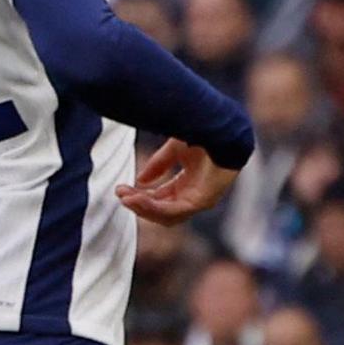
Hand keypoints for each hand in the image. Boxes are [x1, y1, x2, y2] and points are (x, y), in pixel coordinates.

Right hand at [116, 139, 236, 224]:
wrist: (223, 129)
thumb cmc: (206, 136)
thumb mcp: (174, 150)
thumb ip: (158, 165)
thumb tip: (140, 180)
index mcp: (188, 184)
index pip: (161, 199)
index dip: (141, 197)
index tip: (122, 190)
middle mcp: (194, 194)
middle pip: (162, 210)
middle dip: (139, 204)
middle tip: (120, 195)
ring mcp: (200, 200)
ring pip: (166, 215)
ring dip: (144, 208)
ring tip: (125, 199)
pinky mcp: (203, 201)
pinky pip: (174, 211)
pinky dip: (154, 207)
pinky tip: (137, 198)